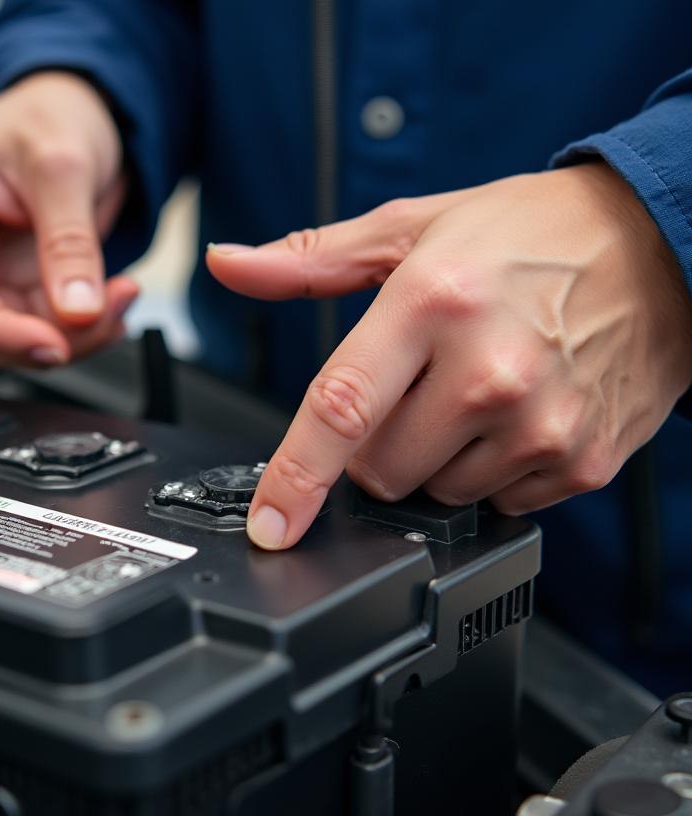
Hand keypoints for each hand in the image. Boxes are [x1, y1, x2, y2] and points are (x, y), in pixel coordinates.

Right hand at [0, 71, 138, 367]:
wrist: (69, 117)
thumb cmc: (49, 118)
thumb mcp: (65, 166)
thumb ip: (69, 243)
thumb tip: (77, 312)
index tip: (55, 345)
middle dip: (47, 335)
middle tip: (111, 312)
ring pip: (4, 343)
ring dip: (69, 339)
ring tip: (119, 297)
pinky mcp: (0, 290)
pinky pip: (32, 333)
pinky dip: (77, 332)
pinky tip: (110, 305)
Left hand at [207, 164, 691, 549]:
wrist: (664, 245)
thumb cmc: (533, 235)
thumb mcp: (415, 228)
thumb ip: (311, 259)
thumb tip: (228, 263)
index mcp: (434, 302)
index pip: (340, 409)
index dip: (295, 478)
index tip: (270, 526)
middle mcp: (489, 370)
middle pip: (381, 471)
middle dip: (381, 444)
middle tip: (423, 387)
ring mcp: (541, 423)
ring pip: (437, 494)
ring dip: (441, 458)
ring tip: (481, 393)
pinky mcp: (581, 461)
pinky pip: (499, 504)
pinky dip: (495, 471)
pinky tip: (521, 416)